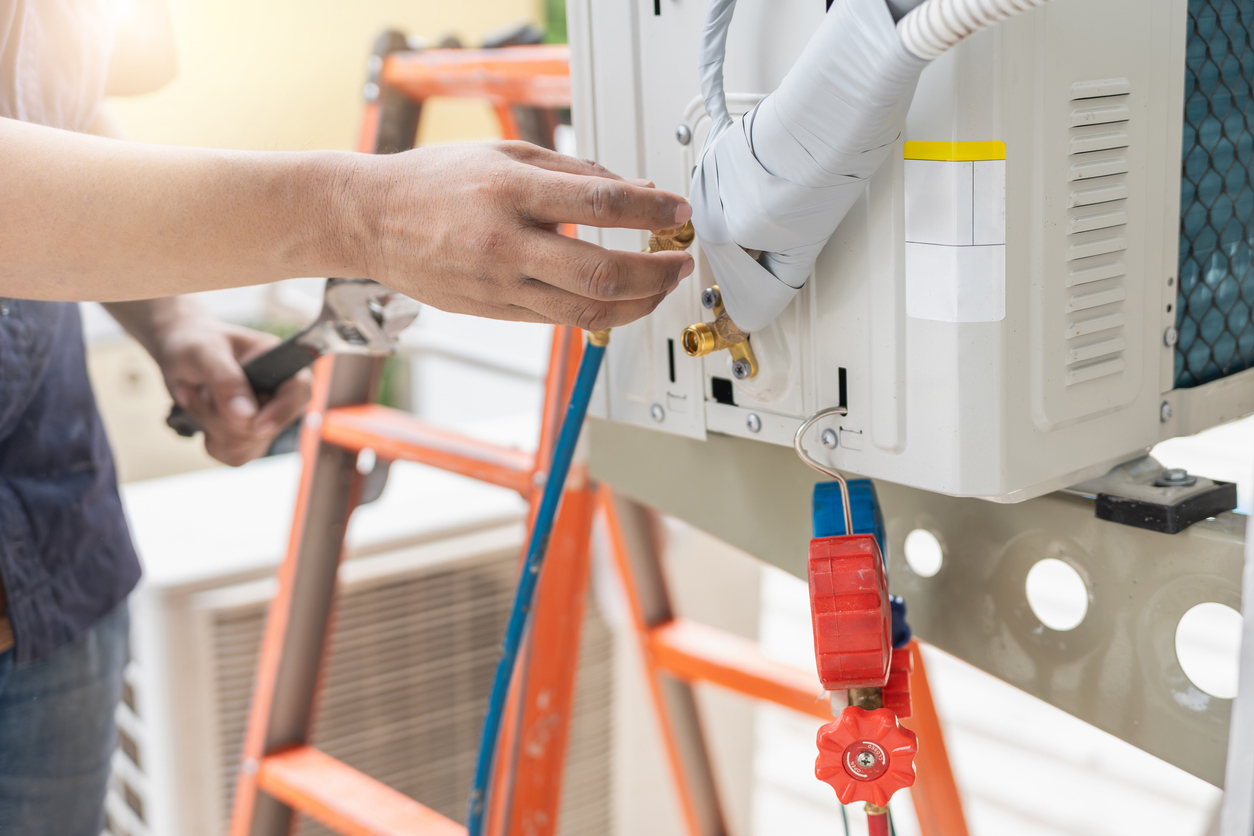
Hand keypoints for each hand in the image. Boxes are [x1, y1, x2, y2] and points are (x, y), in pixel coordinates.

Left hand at [154, 311, 311, 466]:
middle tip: (203, 391)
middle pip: (267, 430)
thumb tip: (246, 417)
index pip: (300, 392)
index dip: (282, 412)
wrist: (178, 351)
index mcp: (281, 365)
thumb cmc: (196, 342)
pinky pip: (235, 456)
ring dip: (215, 427)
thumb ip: (226, 380)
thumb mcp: (205, 352)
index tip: (254, 424)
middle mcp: (279, 395)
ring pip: (249, 447)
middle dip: (225, 418)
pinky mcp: (249, 438)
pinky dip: (211, 440)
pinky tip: (203, 415)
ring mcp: (265, 419)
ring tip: (201, 398)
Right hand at [348, 141, 694, 329]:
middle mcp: (505, 242)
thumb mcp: (506, 153)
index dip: (651, 210)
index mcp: (509, 191)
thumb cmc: (435, 181)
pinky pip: (562, 320)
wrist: (372, 220)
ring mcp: (500, 285)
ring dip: (639, 302)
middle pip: (602, 272)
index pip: (600, 204)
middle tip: (681, 262)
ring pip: (588, 310)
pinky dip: (602, 312)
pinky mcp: (496, 311)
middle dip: (656, 272)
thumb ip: (575, 171)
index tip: (678, 212)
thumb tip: (637, 189)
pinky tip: (621, 299)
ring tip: (661, 287)